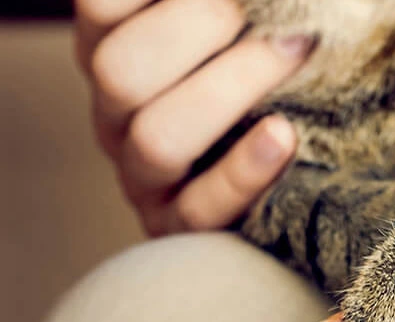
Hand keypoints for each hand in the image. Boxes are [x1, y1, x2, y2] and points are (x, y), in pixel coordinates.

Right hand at [75, 0, 310, 234]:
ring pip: (156, 140)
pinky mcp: (182, 227)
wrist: (293, 169)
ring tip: (294, 51)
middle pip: (119, 71)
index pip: (100, 7)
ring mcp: (142, 176)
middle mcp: (115, 112)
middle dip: (200, 26)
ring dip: (230, 90)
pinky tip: (283, 135)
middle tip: (276, 9)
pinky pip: (200, 208)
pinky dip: (244, 170)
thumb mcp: (228, 36)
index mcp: (111, 48)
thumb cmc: (262, 74)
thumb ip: (229, 10)